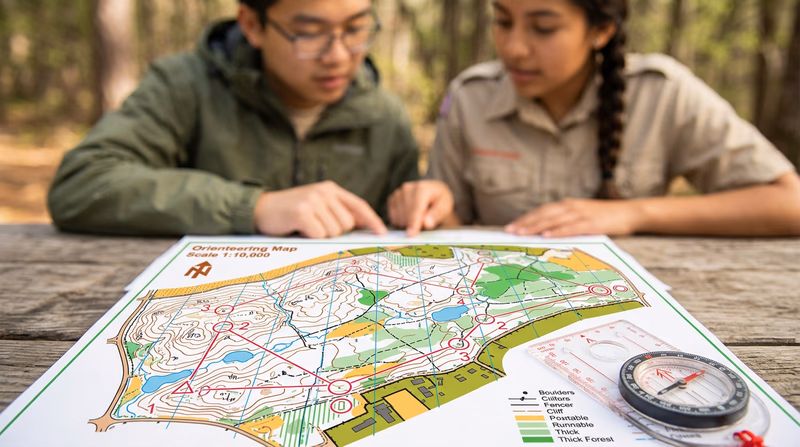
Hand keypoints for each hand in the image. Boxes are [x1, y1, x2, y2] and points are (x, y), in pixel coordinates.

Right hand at [253, 181, 386, 237]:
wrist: (261, 209)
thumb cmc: (291, 213)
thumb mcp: (317, 206)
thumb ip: (337, 212)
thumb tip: (361, 227)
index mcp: (330, 189)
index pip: (358, 205)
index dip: (372, 220)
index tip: (382, 232)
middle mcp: (324, 192)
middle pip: (347, 224)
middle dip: (335, 232)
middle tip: (315, 227)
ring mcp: (313, 201)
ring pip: (334, 231)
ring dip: (321, 236)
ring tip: (306, 227)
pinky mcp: (302, 212)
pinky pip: (319, 235)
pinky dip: (310, 238)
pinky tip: (299, 229)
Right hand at [387, 180, 454, 235]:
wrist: (432, 192)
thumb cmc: (439, 200)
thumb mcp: (444, 207)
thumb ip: (436, 215)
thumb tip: (426, 223)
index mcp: (422, 189)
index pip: (416, 208)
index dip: (413, 222)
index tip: (411, 235)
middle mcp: (408, 188)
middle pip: (405, 213)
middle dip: (411, 224)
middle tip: (422, 226)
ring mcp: (398, 193)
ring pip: (397, 216)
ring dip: (406, 223)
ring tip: (417, 220)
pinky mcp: (392, 198)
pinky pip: (392, 216)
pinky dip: (400, 221)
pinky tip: (409, 219)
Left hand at [505, 198, 643, 236]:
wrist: (630, 212)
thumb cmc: (604, 219)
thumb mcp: (582, 218)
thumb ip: (566, 224)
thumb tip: (546, 237)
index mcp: (567, 205)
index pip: (542, 211)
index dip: (526, 218)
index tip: (510, 227)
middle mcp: (571, 207)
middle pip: (544, 214)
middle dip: (526, 223)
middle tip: (510, 231)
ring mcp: (582, 213)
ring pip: (554, 219)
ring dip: (536, 226)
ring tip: (522, 233)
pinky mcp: (592, 222)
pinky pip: (572, 227)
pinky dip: (559, 231)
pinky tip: (548, 236)